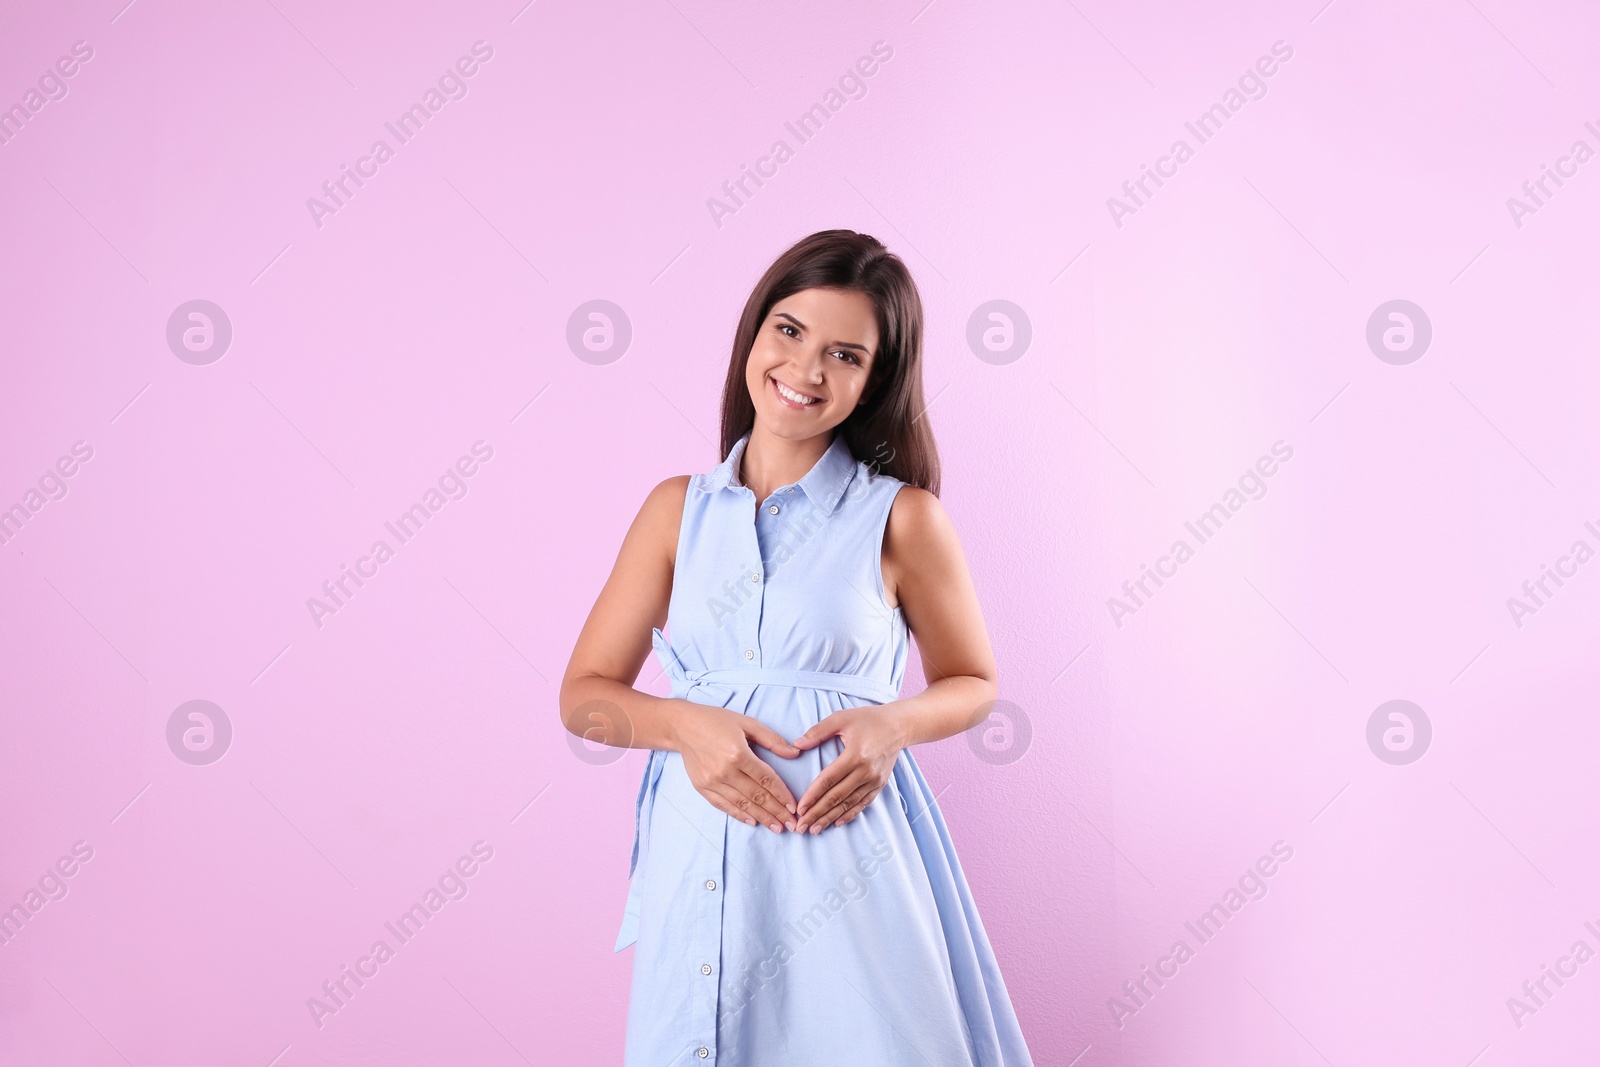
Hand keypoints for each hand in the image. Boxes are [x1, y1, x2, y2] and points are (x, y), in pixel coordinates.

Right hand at [673, 702, 799, 832]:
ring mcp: (712, 781)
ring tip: (776, 828)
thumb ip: (772, 739)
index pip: (766, 779)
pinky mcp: (702, 787)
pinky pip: (724, 805)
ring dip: (761, 818)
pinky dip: (739, 815)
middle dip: (776, 812)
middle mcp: (725, 770)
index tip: (794, 807)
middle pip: (756, 796)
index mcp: (738, 753)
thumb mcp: (747, 723)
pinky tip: (753, 822)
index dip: (782, 795)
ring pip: (742, 804)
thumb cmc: (717, 721)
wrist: (682, 726)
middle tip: (792, 825)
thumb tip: (795, 753)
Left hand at [791, 705, 908, 832]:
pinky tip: (837, 823)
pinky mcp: (880, 784)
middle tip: (801, 827)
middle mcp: (866, 771)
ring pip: (849, 804)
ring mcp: (874, 780)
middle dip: (817, 813)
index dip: (812, 796)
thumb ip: (817, 732)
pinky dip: (849, 815)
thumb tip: (796, 744)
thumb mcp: (841, 718)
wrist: (900, 726)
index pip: (828, 780)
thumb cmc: (868, 719)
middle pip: (836, 797)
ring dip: (830, 818)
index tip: (799, 809)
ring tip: (814, 829)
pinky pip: (862, 803)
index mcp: (855, 755)